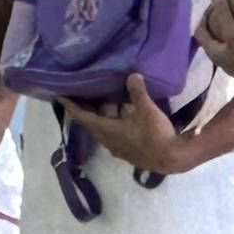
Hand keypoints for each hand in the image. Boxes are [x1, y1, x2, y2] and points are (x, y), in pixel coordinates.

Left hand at [59, 73, 191, 175]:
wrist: (172, 159)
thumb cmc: (155, 134)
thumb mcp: (146, 110)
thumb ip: (137, 92)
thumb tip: (132, 75)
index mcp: (107, 130)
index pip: (84, 117)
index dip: (72, 107)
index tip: (61, 98)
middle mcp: (109, 141)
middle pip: (92, 125)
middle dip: (86, 112)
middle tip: (83, 99)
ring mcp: (119, 149)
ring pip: (104, 132)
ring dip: (102, 120)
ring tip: (104, 106)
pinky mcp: (130, 153)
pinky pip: (115, 137)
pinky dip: (114, 126)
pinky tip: (124, 119)